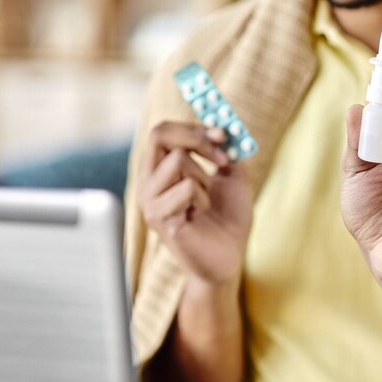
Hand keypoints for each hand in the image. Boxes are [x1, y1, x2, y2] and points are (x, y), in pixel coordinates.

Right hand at [139, 122, 252, 285]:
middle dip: (198, 138)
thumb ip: (228, 150)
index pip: (163, 130)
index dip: (194, 126)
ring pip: (177, 160)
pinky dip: (203, 199)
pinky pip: (186, 188)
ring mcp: (149, 199)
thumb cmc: (228, 219)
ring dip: (204, 177)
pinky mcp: (158, 218)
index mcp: (162, 168)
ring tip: (206, 201)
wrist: (229, 257)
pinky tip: (200, 216)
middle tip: (223, 156)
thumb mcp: (233, 177)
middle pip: (159, 134)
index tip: (223, 134)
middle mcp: (149, 181)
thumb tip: (226, 124)